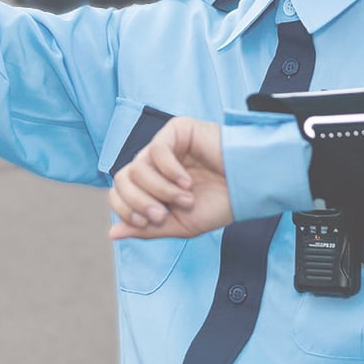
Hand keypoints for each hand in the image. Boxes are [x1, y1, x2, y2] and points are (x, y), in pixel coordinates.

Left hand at [107, 116, 232, 239]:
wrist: (250, 188)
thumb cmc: (219, 204)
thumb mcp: (181, 225)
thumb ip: (147, 229)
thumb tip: (112, 233)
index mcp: (151, 185)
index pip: (119, 193)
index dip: (126, 209)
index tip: (150, 221)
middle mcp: (153, 164)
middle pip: (122, 180)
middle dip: (139, 202)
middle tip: (162, 215)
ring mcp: (163, 146)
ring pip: (138, 167)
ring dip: (160, 190)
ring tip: (186, 198)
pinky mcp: (176, 130)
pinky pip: (156, 150)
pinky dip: (169, 171)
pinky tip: (187, 182)